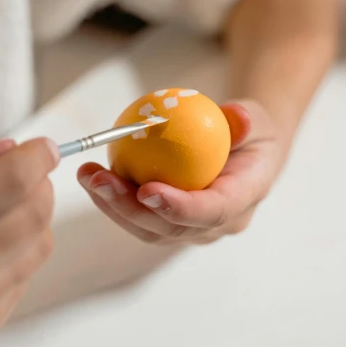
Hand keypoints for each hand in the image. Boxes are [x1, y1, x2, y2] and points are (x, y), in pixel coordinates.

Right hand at [0, 130, 58, 346]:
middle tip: (19, 176)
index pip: (14, 181)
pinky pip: (25, 277)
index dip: (37, 157)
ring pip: (40, 246)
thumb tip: (6, 150)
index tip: (42, 149)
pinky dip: (17, 254)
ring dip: (30, 221)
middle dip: (38, 186)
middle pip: (37, 213)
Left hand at [78, 100, 287, 244]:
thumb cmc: (251, 133)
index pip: (212, 212)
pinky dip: (115, 201)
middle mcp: (219, 224)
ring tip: (88, 176)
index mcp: (244, 200)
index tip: (146, 191)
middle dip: (131, 208)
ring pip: (150, 230)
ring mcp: (194, 230)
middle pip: (171, 228)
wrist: (247, 154)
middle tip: (100, 180)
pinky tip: (93, 176)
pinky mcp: (172, 226)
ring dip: (114, 206)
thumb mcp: (256, 118)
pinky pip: (141, 219)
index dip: (179, 208)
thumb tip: (237, 116)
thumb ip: (245, 120)